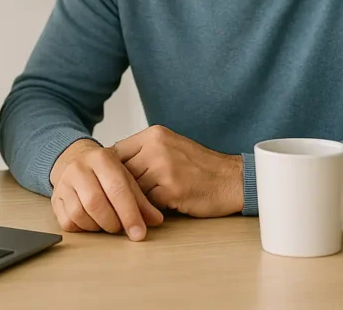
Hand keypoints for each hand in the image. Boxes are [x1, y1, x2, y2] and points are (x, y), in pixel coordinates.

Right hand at [49, 139, 163, 240]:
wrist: (74, 160)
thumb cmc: (104, 172)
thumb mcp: (125, 178)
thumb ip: (141, 200)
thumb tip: (156, 220)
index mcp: (102, 158)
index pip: (117, 189)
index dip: (129, 214)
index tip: (139, 233)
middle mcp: (79, 168)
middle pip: (95, 202)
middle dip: (112, 222)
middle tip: (121, 228)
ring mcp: (64, 182)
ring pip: (79, 213)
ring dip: (97, 226)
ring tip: (107, 224)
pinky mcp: (55, 198)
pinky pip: (67, 221)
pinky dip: (82, 228)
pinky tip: (92, 223)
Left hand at [114, 125, 243, 217]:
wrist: (232, 179)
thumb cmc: (200, 167)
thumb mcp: (170, 146)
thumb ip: (144, 151)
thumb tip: (111, 165)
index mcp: (155, 134)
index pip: (117, 151)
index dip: (112, 169)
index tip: (111, 181)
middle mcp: (157, 147)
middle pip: (121, 171)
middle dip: (121, 186)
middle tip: (122, 197)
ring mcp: (163, 168)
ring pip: (132, 188)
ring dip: (135, 198)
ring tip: (142, 203)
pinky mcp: (171, 189)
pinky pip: (147, 201)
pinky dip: (150, 207)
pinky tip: (159, 207)